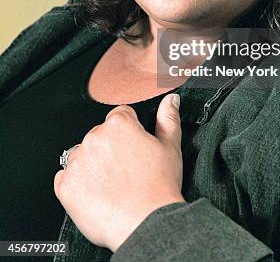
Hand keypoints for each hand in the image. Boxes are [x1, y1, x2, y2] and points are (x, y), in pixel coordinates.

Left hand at [54, 93, 184, 251]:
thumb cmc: (159, 187)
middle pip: (99, 136)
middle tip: (125, 171)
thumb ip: (168, 118)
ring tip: (111, 185)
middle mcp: (94, 137)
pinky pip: (64, 178)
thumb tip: (170, 100)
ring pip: (81, 156)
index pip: (119, 116)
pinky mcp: (65, 185)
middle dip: (109, 149)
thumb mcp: (170, 148)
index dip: (129, 133)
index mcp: (119, 124)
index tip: (133, 149)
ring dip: (91, 166)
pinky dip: (77, 185)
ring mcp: (77, 161)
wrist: (146, 223)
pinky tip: (96, 194)